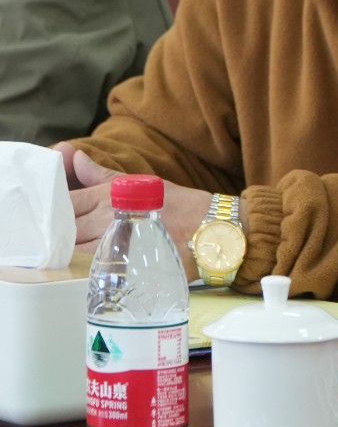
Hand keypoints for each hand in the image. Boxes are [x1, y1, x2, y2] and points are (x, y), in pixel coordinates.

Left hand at [51, 143, 212, 275]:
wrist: (207, 231)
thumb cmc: (177, 204)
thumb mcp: (139, 182)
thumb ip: (101, 175)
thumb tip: (76, 158)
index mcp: (107, 196)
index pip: (64, 201)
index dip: (49, 207)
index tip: (40, 212)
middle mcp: (104, 219)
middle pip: (62, 228)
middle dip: (51, 232)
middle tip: (41, 235)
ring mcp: (109, 244)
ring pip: (71, 249)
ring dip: (62, 250)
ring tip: (56, 251)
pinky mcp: (118, 266)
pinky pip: (87, 268)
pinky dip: (78, 266)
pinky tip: (74, 267)